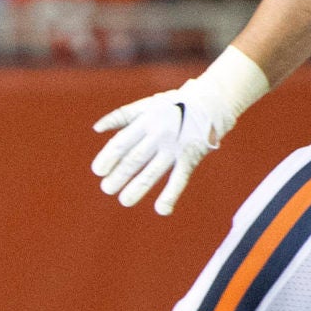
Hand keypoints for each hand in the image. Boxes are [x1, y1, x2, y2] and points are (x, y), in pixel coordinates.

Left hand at [90, 49, 268, 214]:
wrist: (213, 100)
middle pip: (134, 159)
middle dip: (118, 176)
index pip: (122, 142)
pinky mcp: (191, 157)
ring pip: (152, 172)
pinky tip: (162, 209)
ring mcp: (175, 146)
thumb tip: (97, 129)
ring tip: (124, 200)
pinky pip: (179, 179)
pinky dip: (170, 195)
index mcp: (146, 121)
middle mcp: (158, 134)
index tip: (98, 171)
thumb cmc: (176, 103)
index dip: (108, 157)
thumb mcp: (147, 104)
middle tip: (107, 189)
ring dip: (136, 188)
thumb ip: (122, 116)